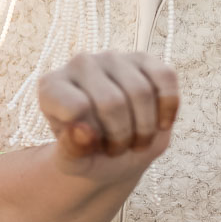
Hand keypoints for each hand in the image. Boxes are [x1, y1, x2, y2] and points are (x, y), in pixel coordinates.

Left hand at [37, 51, 178, 177]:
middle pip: (112, 102)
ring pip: (141, 92)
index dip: (92, 138)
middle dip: (122, 137)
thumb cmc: (87, 155)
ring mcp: (112, 57)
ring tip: (135, 141)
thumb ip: (71, 152)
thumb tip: (83, 131)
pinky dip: (168, 109)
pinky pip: (165, 78)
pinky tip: (161, 125)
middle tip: (118, 150)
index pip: (76, 108)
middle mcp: (79, 64)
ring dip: (145, 129)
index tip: (91, 148)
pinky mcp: (143, 59)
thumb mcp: (73, 163)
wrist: (113, 153)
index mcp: (52, 87)